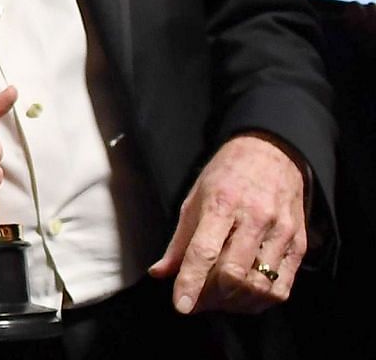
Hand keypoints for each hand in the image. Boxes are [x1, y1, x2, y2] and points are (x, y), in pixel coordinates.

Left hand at [148, 131, 306, 314]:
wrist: (271, 154)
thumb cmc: (227, 176)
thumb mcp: (194, 198)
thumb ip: (179, 240)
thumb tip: (160, 273)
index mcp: (221, 202)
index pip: (204, 250)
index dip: (191, 282)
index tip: (181, 305)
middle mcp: (254, 218)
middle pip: (232, 274)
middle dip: (210, 296)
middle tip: (196, 300)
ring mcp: (280, 232)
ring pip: (258, 285)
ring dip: (234, 303)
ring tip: (217, 299)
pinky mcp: (299, 245)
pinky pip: (282, 288)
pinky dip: (259, 301)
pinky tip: (243, 298)